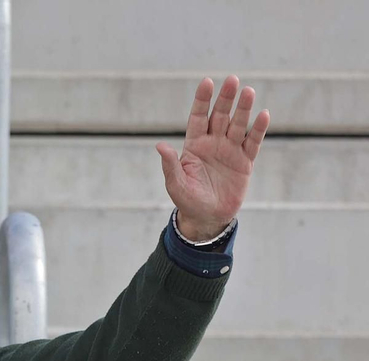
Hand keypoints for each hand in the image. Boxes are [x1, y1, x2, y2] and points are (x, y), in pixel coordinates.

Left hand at [156, 75, 269, 241]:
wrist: (207, 217)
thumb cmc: (188, 200)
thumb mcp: (175, 183)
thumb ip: (170, 164)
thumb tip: (160, 146)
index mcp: (194, 145)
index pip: (198, 117)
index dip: (202, 100)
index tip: (207, 82)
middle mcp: (213, 143)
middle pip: (219, 115)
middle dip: (225, 98)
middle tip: (232, 80)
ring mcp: (230, 150)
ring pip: (237, 124)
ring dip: (243, 109)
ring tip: (248, 92)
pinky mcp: (245, 161)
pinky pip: (252, 142)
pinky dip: (258, 129)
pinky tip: (263, 115)